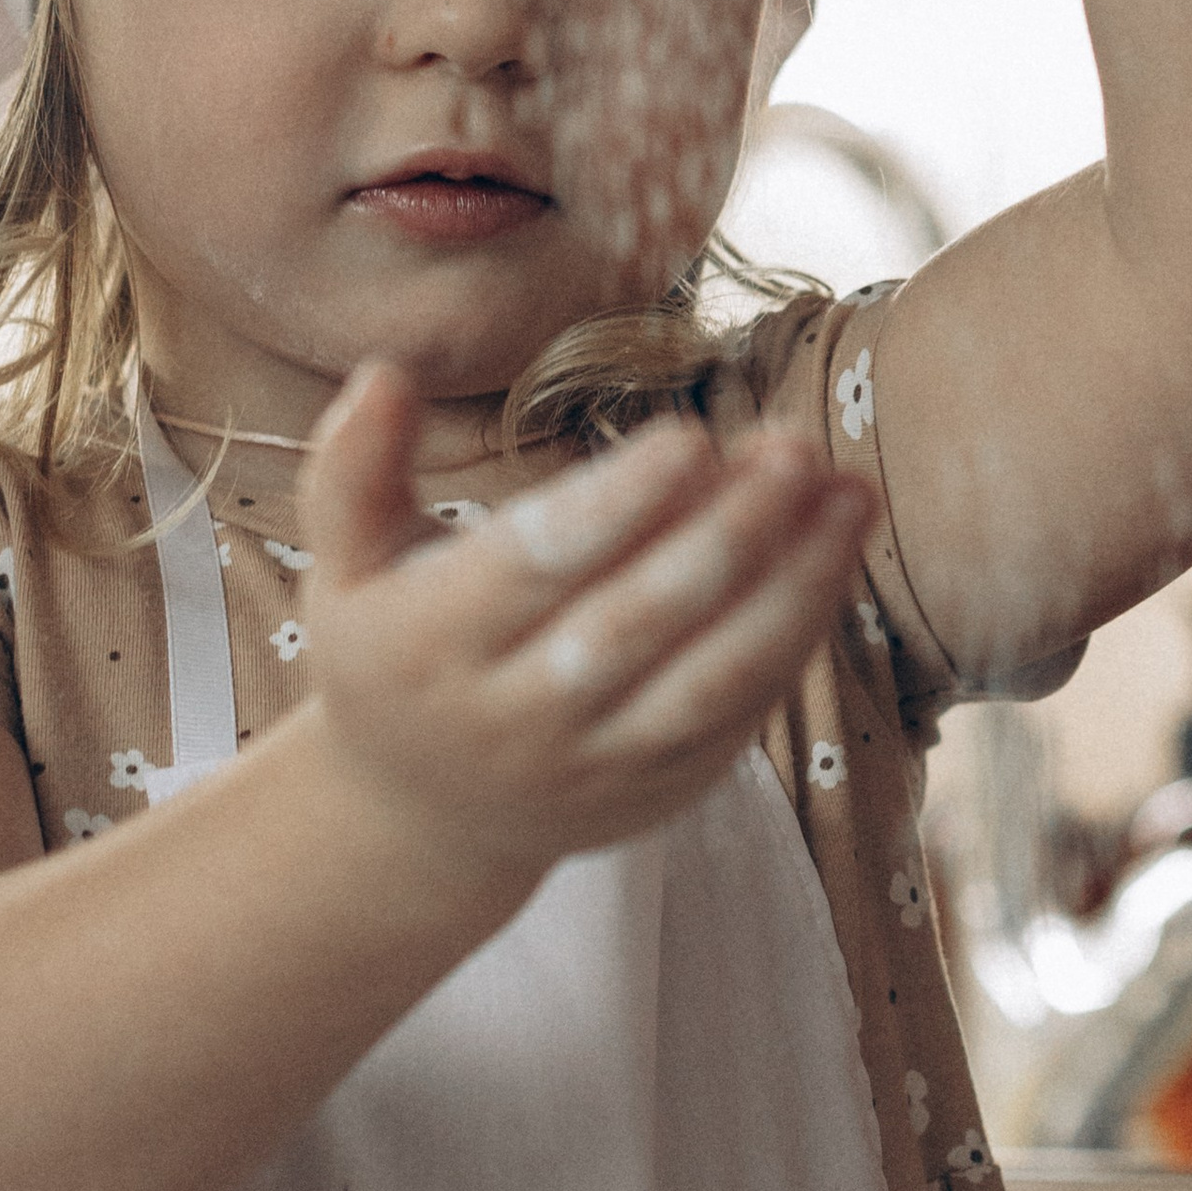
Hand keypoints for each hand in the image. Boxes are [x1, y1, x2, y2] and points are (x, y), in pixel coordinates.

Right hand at [295, 366, 875, 887]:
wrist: (420, 817)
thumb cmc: (390, 650)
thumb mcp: (341, 565)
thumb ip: (350, 468)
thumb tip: (384, 373)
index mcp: (430, 648)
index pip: (538, 567)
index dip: (619, 503)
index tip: (691, 434)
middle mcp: (514, 719)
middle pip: (639, 622)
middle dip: (728, 532)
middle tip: (794, 445)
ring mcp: (595, 767)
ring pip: (711, 677)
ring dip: (793, 584)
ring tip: (850, 493)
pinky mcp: (661, 791)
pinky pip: (741, 711)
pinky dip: (798, 630)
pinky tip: (838, 548)